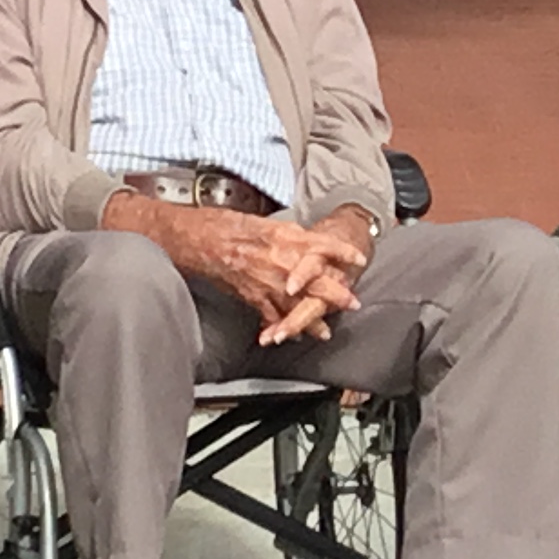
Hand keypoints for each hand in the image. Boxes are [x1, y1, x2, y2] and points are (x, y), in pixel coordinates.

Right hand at [156, 205, 369, 333]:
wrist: (200, 239)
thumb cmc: (229, 225)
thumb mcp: (268, 223)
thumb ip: (291, 236)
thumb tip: (310, 244)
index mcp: (286, 238)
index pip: (325, 245)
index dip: (344, 253)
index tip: (358, 260)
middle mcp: (282, 261)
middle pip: (319, 282)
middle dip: (338, 295)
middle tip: (353, 302)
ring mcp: (268, 282)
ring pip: (298, 306)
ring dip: (314, 320)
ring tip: (325, 332)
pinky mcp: (252, 297)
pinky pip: (272, 317)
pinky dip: (281, 328)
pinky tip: (290, 335)